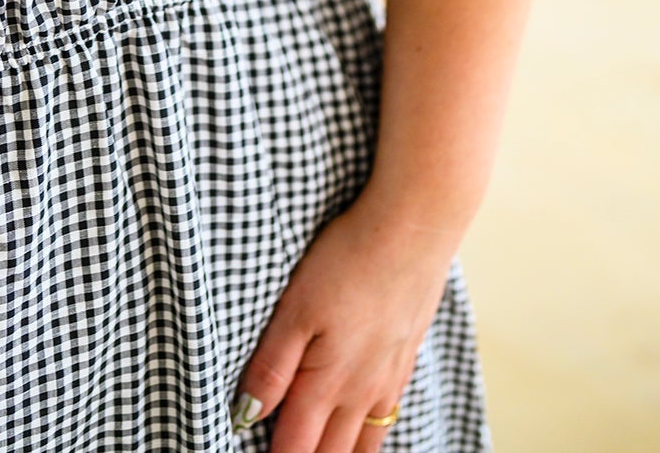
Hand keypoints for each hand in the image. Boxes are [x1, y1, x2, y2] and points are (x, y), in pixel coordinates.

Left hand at [230, 189, 461, 450]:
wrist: (412, 229)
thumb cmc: (348, 260)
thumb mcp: (296, 307)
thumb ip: (272, 366)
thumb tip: (247, 416)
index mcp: (328, 383)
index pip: (295, 448)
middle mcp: (362, 392)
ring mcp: (388, 379)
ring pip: (364, 444)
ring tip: (318, 450)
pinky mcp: (404, 360)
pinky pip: (386, 418)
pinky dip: (368, 436)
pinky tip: (359, 427)